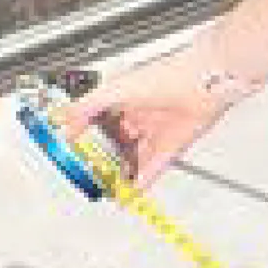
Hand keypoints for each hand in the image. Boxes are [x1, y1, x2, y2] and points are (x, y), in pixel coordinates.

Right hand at [52, 41, 244, 187]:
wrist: (203, 83)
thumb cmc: (166, 76)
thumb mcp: (114, 90)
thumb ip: (86, 106)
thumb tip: (64, 120)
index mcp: (127, 97)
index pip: (100, 118)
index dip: (86, 133)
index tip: (73, 147)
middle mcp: (143, 114)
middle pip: (119, 141)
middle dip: (105, 157)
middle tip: (91, 172)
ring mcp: (159, 130)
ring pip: (136, 156)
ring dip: (123, 172)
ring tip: (108, 187)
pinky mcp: (175, 144)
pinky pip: (155, 167)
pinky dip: (143, 180)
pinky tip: (131, 191)